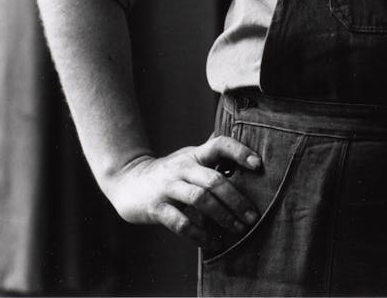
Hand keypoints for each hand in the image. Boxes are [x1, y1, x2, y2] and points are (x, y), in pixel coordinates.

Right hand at [105, 135, 262, 245]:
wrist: (128, 181)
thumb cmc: (170, 171)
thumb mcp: (190, 157)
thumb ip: (212, 155)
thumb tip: (246, 147)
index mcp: (195, 154)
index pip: (220, 144)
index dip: (240, 152)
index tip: (258, 165)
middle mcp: (183, 167)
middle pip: (214, 180)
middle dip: (237, 200)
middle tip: (252, 217)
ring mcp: (168, 187)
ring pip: (200, 200)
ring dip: (222, 216)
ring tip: (237, 230)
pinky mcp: (156, 207)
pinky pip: (180, 222)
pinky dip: (198, 233)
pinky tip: (211, 241)